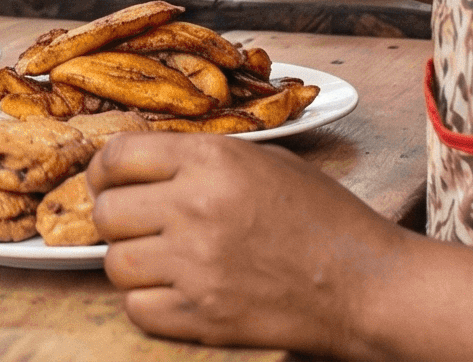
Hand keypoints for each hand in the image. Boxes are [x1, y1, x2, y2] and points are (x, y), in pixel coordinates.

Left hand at [91, 132, 409, 351]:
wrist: (366, 285)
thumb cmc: (326, 220)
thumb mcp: (267, 162)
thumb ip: (203, 158)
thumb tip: (147, 165)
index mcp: (212, 161)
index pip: (118, 155)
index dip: (105, 170)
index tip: (109, 181)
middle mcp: (196, 208)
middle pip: (106, 212)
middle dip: (116, 217)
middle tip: (138, 225)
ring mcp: (196, 266)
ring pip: (114, 263)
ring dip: (132, 262)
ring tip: (162, 261)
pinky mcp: (202, 317)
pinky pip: (136, 309)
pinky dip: (148, 303)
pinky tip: (176, 292)